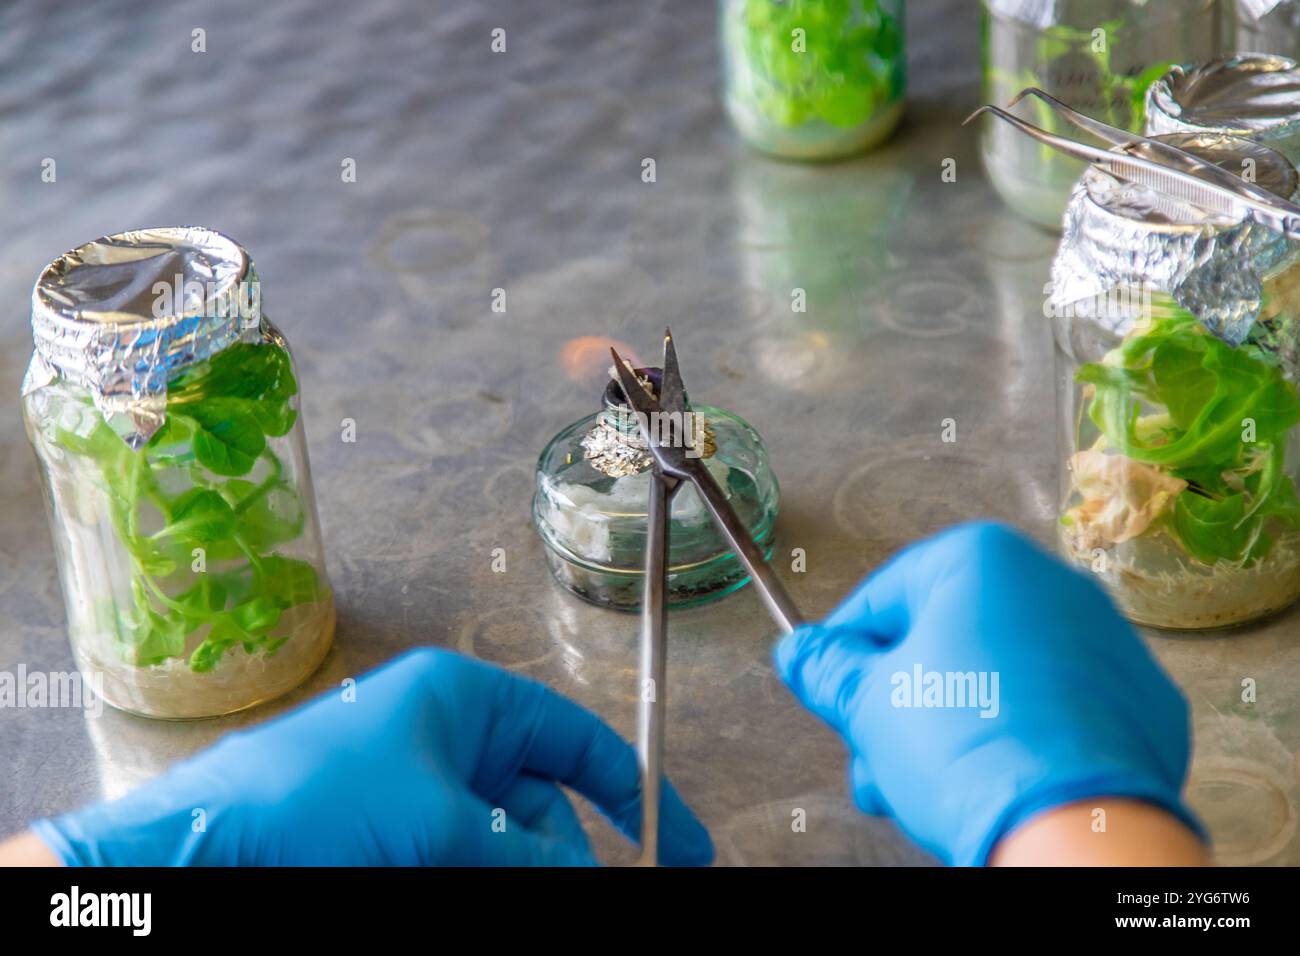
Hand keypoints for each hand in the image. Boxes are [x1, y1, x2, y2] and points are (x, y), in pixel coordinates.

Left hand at [33, 648, 713, 865]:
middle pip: (540, 803)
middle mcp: (442, 736)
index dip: (630, 791)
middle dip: (565, 853)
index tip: (674, 844)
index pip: (573, 739)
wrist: (199, 853)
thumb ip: (530, 857)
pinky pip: (459, 855)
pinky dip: (479, 873)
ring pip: (499, 841)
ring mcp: (412, 787)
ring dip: (519, 868)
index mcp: (462, 699)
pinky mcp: (386, 831)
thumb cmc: (309, 803)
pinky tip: (481, 884)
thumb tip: (597, 879)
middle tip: (593, 888)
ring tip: (507, 883)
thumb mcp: (441, 828)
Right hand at [774, 521, 1201, 865]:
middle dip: (900, 702)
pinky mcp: (1142, 700)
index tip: (834, 693)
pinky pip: (1060, 708)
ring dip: (952, 722)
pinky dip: (1023, 735)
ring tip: (924, 784)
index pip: (881, 597)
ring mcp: (1107, 641)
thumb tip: (801, 652)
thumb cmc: (966, 746)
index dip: (846, 653)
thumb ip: (826, 668)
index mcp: (981, 559)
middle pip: (943, 638)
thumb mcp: (866, 704)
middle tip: (874, 755)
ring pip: (1000, 674)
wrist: (1074, 826)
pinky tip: (996, 780)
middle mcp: (1051, 582)